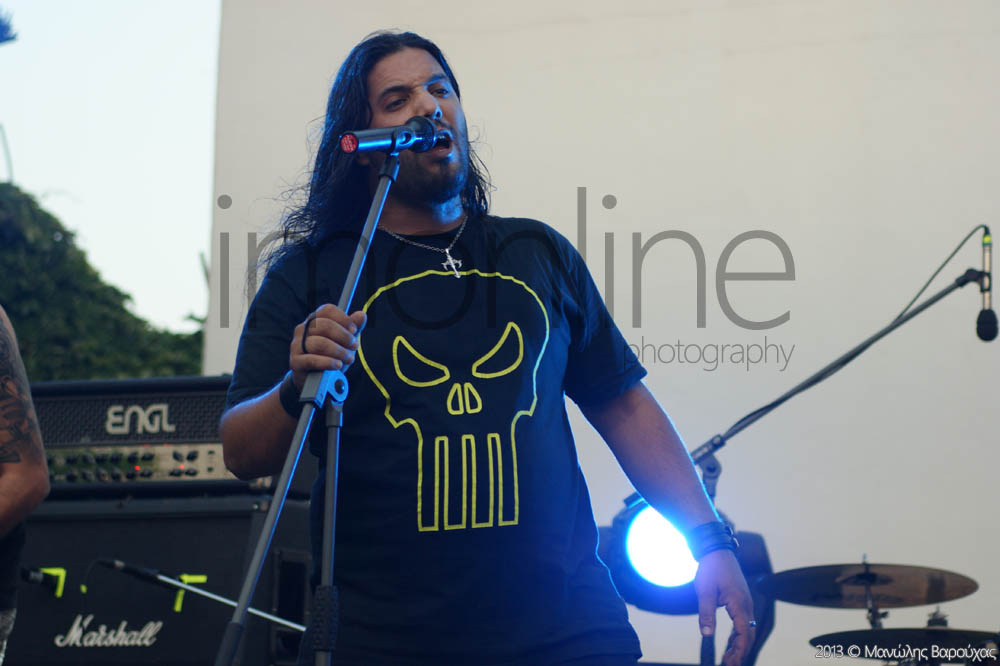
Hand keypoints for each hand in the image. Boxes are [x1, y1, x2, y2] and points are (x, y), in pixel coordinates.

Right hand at [290, 304, 366, 388]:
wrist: (315, 380)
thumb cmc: (330, 356)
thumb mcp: (344, 342)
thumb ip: (353, 328)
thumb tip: (362, 315)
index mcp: (314, 320)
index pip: (327, 310)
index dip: (343, 318)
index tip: (354, 330)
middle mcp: (303, 329)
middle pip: (325, 325)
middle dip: (344, 336)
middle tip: (354, 346)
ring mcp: (297, 345)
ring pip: (320, 343)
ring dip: (339, 351)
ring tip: (349, 359)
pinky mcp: (295, 361)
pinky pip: (313, 360)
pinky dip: (328, 362)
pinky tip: (338, 365)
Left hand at [694, 549, 755, 665]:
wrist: (716, 549)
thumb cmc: (711, 567)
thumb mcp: (704, 591)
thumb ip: (706, 613)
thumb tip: (707, 635)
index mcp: (739, 603)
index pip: (744, 633)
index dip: (739, 650)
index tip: (732, 662)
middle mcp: (747, 604)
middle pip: (748, 634)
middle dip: (740, 651)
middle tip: (728, 664)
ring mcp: (745, 602)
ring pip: (747, 629)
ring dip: (739, 644)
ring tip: (729, 657)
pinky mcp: (741, 600)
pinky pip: (743, 621)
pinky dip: (739, 634)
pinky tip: (732, 642)